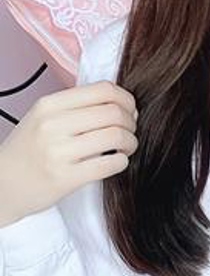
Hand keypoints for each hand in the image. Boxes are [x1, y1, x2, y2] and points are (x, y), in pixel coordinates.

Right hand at [0, 81, 138, 227]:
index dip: (126, 99)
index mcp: (49, 105)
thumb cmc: (28, 151)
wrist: (1, 185)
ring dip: (130, 142)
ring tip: (126, 147)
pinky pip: (110, 164)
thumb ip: (77, 106)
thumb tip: (122, 103)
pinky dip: (122, 161)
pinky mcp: (65, 178)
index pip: (103, 90)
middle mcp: (52, 125)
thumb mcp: (42, 117)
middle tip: (129, 131)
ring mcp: (58, 152)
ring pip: (116, 136)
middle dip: (131, 122)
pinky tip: (116, 162)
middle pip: (114, 113)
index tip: (129, 109)